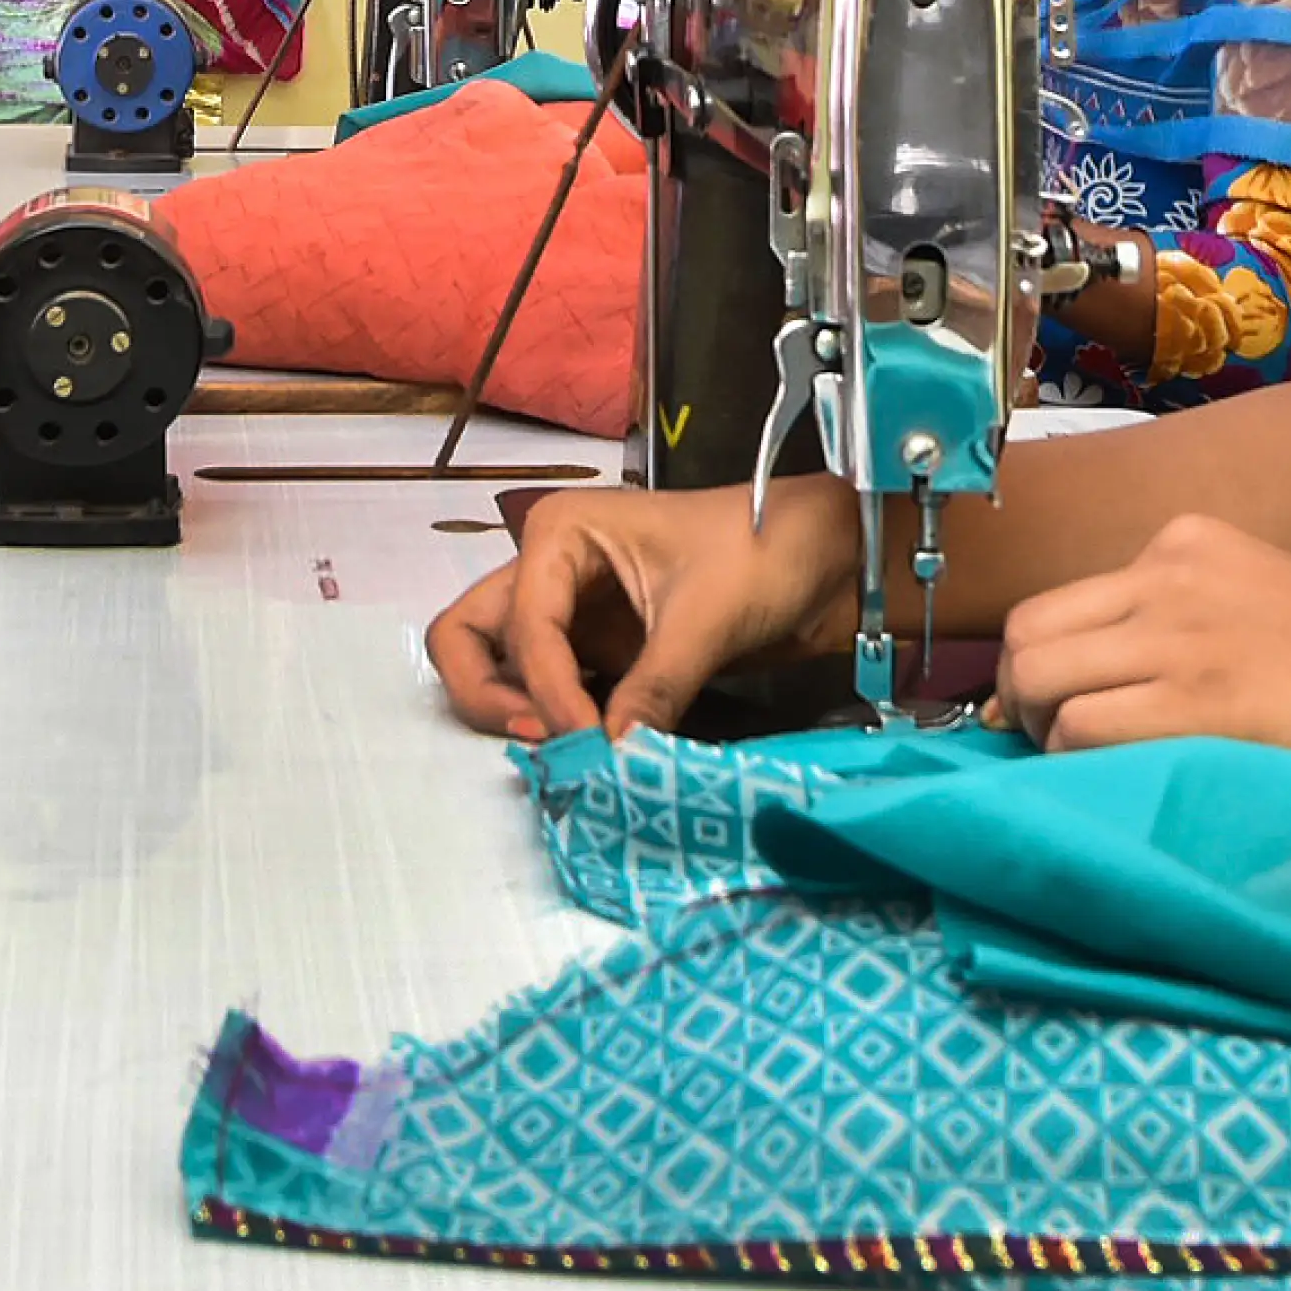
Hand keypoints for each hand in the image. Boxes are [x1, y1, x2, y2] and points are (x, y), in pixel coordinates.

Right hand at [427, 475, 863, 742]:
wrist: (826, 559)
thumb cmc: (765, 554)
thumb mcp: (708, 619)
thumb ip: (654, 688)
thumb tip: (613, 757)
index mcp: (561, 533)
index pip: (525, 628)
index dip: (548, 690)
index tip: (589, 740)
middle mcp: (548, 568)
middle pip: (465, 637)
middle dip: (486, 692)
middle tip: (540, 737)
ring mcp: (568, 611)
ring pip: (494, 664)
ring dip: (511, 709)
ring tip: (567, 746)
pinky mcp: (596, 649)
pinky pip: (547, 689)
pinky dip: (552, 719)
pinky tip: (590, 746)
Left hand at [995, 511, 1290, 768]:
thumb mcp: (1259, 615)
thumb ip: (1177, 636)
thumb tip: (1068, 704)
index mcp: (1184, 544)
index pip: (1058, 606)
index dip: (1043, 672)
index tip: (1056, 721)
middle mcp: (1169, 573)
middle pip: (1027, 637)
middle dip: (1025, 704)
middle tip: (1061, 758)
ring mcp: (1180, 631)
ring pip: (1040, 685)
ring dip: (1048, 744)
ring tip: (1098, 781)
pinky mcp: (1200, 699)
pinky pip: (1083, 733)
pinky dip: (1082, 773)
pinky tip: (1133, 792)